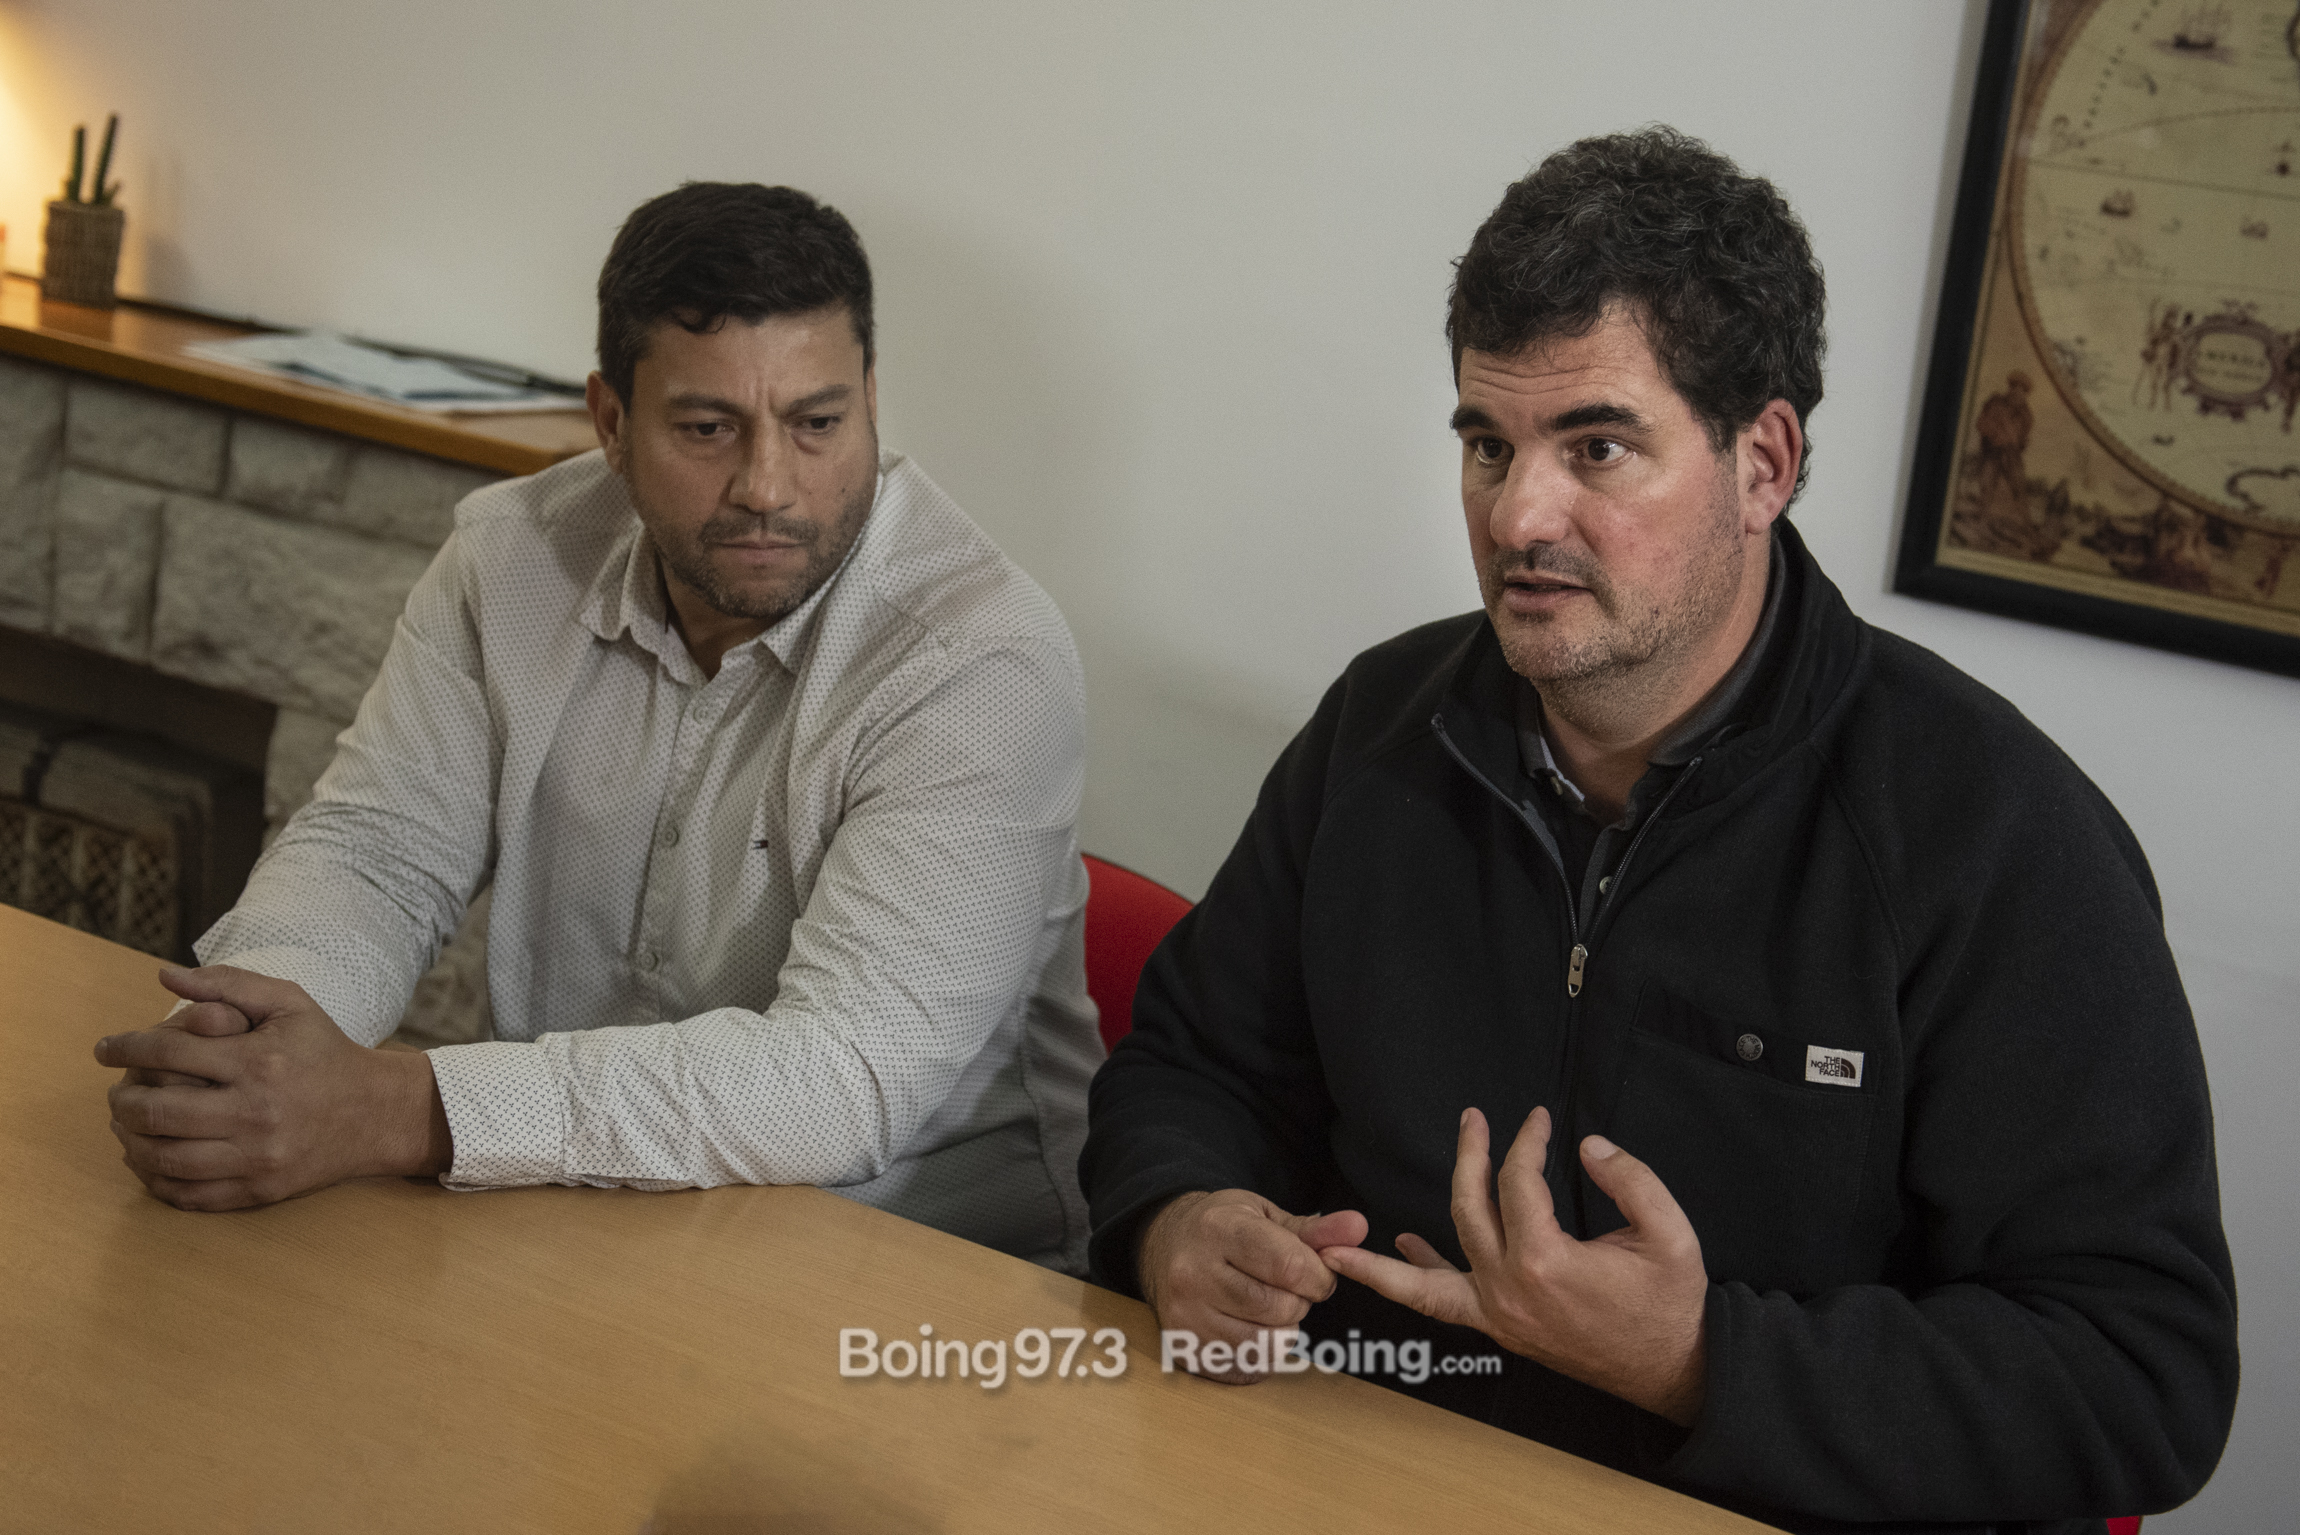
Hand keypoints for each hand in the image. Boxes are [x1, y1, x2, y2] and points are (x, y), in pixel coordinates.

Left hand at [94, 965, 452, 1210]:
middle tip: (117, 1091)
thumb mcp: (289, 1004)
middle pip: (156, 1111)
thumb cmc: (325, 1052)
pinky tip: (150, 1159)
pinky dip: (156, 1179)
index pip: (168, 1051)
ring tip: (126, 1125)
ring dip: (130, 1141)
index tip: (106, 1049)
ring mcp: (257, 1156)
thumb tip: (165, 977)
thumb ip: (228, 984)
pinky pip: (189, 1194)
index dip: (126, 1046)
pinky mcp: (260, 1190)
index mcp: (259, 1061)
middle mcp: (256, 1111)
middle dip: (121, 1099)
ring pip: (165, 1158)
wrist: (376, 1113)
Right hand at [1136, 1188, 1367, 1382]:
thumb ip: (1316, 1229)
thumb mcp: (1265, 1215)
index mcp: (1218, 1229)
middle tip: (1287, 1288)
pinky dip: (1261, 1351)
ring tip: (1269, 1305)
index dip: (1318, 1275)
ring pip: (1266, 1342)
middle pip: (1280, 1307)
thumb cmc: (1223, 1228)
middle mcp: (1193, 1272)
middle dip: (1300, 1301)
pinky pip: (1246, 1365)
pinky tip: (1250, 1324)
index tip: (1316, 1273)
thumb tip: (1359, 1227)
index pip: (1289, 1265)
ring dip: (1282, 1329)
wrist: (1164, 1246)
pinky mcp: (1183, 1346)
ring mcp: (1185, 1314)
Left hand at [1320, 1106, 1709, 1424]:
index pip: (1518, 1182)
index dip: (1527, 1142)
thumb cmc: (1670, 1302)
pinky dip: (1413, 1281)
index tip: (1538, 1119)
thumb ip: (1631, 1180)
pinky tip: (1400, 1250)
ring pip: (1427, 1280)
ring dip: (1383, 1257)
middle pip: (1468, 1209)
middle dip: (1467, 1157)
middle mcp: (1509, 1290)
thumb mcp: (1671, 1234)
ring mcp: (1498, 1315)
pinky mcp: (1501, 1329)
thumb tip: (1588, 1146)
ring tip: (1342, 1234)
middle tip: (1471, 1120)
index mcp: (1545, 1261)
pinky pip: (1444, 1306)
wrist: (1673, 1367)